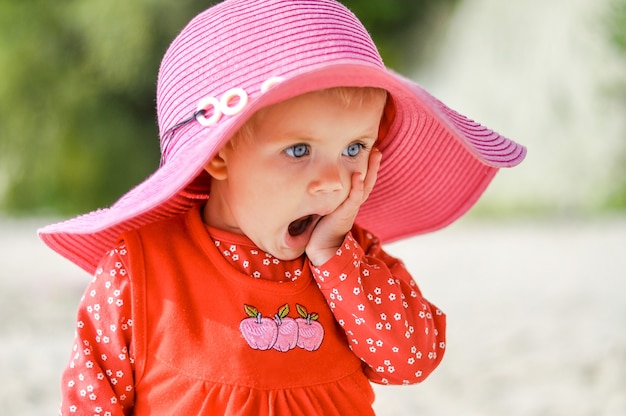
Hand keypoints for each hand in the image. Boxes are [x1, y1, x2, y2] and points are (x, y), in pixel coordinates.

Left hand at [305, 148, 381, 265]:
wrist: (320, 250)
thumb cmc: (318, 229)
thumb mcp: (322, 207)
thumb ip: (323, 195)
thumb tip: (311, 179)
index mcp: (349, 202)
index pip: (361, 182)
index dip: (366, 168)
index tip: (369, 152)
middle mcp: (353, 203)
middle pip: (368, 181)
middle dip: (374, 165)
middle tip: (377, 149)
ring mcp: (351, 208)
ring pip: (365, 186)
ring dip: (371, 170)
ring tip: (375, 155)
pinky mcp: (345, 214)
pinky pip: (354, 198)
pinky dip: (357, 187)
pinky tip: (359, 175)